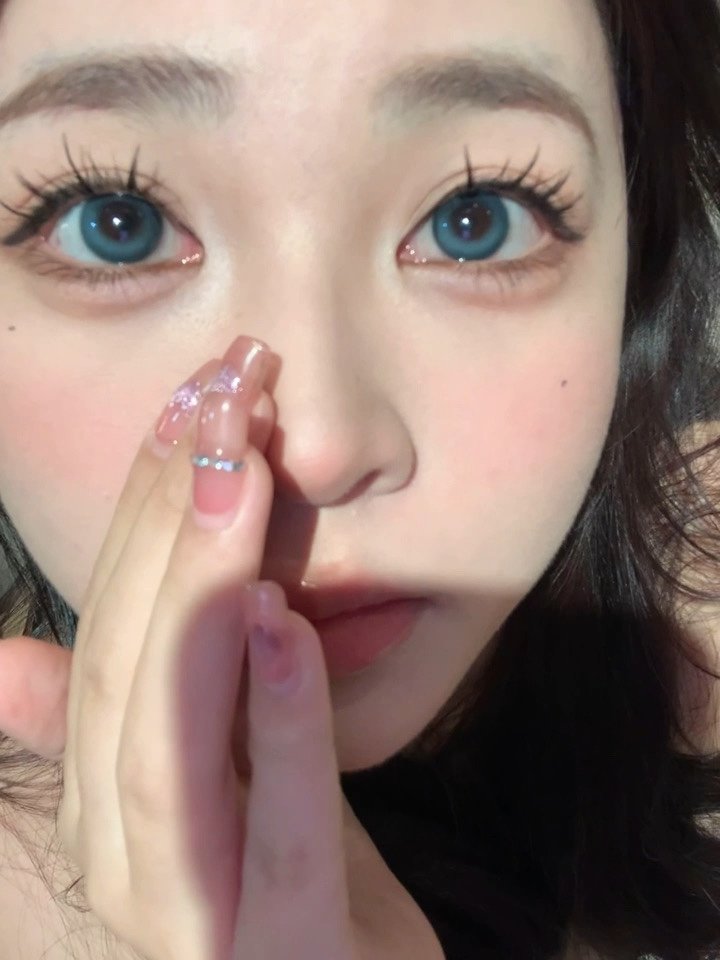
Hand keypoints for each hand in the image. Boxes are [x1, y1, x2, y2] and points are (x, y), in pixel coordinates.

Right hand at [0, 335, 443, 959]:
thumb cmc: (287, 891)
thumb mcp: (209, 793)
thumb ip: (118, 725)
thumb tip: (3, 660)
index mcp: (102, 797)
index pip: (108, 629)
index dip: (141, 508)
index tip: (190, 400)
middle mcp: (122, 849)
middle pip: (127, 662)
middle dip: (165, 518)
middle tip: (216, 398)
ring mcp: (193, 910)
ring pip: (170, 734)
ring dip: (198, 590)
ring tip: (236, 476)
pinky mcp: (289, 950)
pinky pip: (281, 823)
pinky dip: (280, 714)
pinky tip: (283, 618)